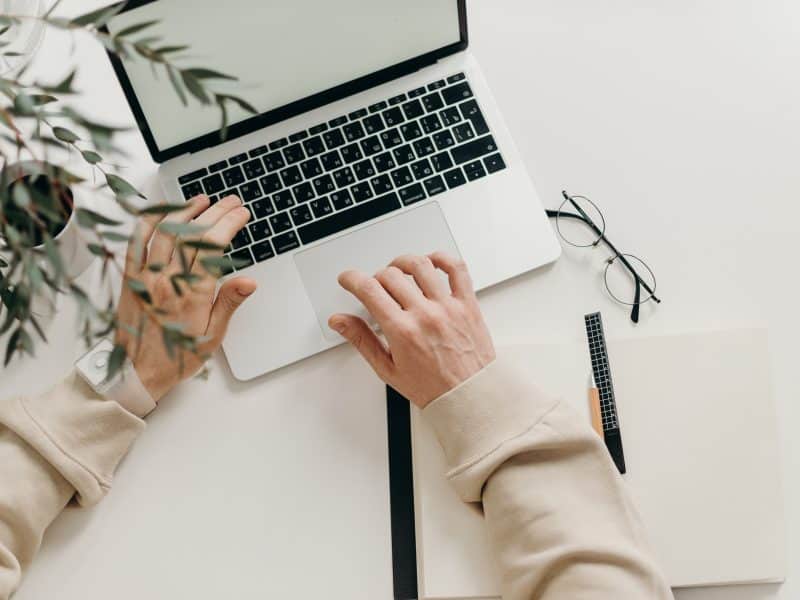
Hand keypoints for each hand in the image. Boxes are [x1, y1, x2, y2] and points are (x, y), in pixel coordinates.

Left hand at [115, 195, 256, 401]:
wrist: (136, 372)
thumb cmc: (176, 356)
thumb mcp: (212, 336)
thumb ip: (229, 303)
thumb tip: (249, 281)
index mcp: (192, 294)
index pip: (214, 247)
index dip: (229, 224)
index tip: (241, 214)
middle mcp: (168, 280)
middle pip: (194, 234)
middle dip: (215, 212)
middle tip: (231, 202)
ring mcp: (145, 276)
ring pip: (166, 231)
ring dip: (186, 211)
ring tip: (202, 200)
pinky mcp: (129, 277)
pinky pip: (136, 241)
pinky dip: (149, 221)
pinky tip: (163, 211)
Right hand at [329, 253, 494, 407]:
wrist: (470, 396)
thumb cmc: (432, 388)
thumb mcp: (387, 369)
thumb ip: (361, 340)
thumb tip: (340, 321)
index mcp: (402, 331)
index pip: (369, 290)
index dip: (352, 279)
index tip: (348, 279)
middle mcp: (425, 315)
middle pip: (390, 275)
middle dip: (375, 277)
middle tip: (375, 287)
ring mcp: (448, 307)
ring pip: (420, 265)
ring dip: (402, 263)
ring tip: (398, 271)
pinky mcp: (468, 304)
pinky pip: (457, 269)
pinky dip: (442, 258)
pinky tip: (431, 262)